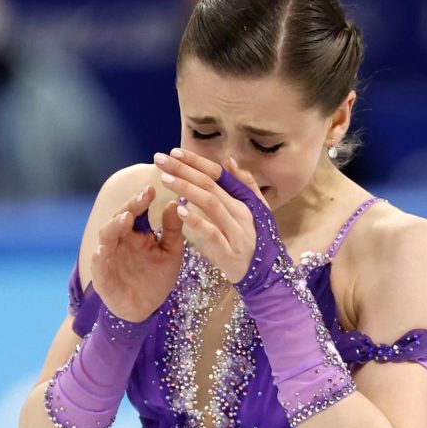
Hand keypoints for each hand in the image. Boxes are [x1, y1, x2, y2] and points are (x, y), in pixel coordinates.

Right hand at [91, 184, 184, 321]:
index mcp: (134, 233)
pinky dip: (99, 259)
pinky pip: (99, 267)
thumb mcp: (171, 252)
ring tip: (126, 219)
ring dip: (114, 227)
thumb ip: (172, 229)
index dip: (141, 200)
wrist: (146, 308)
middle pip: (118, 220)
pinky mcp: (103, 279)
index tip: (151, 190)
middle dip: (128, 208)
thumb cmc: (157, 277)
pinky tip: (103, 251)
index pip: (134, 211)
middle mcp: (119, 242)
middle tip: (141, 199)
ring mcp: (108, 259)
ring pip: (106, 238)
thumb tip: (175, 203)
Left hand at [152, 147, 269, 283]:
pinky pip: (212, 232)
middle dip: (184, 170)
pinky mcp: (229, 250)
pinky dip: (196, 221)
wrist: (266, 275)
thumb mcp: (257, 210)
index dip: (196, 162)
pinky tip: (180, 211)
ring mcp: (236, 231)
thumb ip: (245, 184)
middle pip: (210, 185)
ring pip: (211, 204)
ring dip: (187, 189)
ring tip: (165, 179)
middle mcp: (240, 211)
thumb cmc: (257, 240)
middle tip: (160, 159)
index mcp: (244, 200)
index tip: (174, 152)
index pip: (218, 175)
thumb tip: (229, 159)